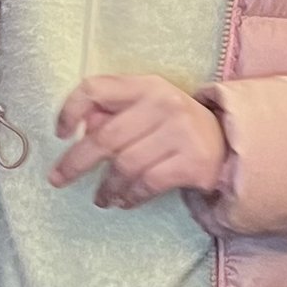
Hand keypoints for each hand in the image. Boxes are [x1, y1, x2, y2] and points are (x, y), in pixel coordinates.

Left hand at [52, 72, 227, 209]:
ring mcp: (180, 133)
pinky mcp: (192, 162)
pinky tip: (124, 201)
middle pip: (105, 136)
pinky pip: (148, 183)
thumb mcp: (146, 108)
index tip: (60, 134)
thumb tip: (81, 129)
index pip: (95, 88)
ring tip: (101, 198)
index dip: (70, 110)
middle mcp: (163, 104)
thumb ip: (112, 113)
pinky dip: (130, 196)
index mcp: (146, 85)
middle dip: (76, 162)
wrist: (227, 143)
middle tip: (59, 179)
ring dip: (106, 187)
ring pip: (125, 165)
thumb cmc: (174, 126)